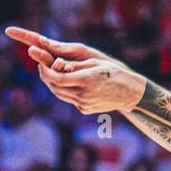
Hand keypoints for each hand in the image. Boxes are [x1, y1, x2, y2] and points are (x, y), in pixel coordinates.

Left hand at [4, 27, 145, 114]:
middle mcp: (83, 96)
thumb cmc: (114, 72)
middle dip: (45, 75)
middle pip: (54, 87)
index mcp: (86, 81)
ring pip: (58, 94)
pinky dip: (64, 89)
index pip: (56, 77)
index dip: (44, 69)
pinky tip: (67, 81)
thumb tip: (55, 61)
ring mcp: (83, 105)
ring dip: (51, 82)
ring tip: (50, 71)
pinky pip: (68, 98)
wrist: (130, 94)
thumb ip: (73, 62)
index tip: (40, 61)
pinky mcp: (84, 110)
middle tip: (41, 64)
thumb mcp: (95, 61)